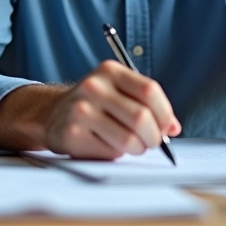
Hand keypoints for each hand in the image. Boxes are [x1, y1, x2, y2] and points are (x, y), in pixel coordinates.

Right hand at [44, 60, 180, 159]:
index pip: (149, 90)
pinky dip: (116, 154)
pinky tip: (107, 145)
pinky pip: (110, 152)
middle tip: (151, 142)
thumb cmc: (95, 106)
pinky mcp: (73, 133)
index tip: (167, 127)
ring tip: (132, 145)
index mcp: (109, 71)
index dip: (165, 113)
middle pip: (141, 117)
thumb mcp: (119, 93)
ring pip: (128, 139)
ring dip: (137, 149)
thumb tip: (173, 127)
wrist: (52, 114)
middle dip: (154, 137)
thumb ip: (148, 105)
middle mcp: (93, 86)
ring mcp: (80, 109)